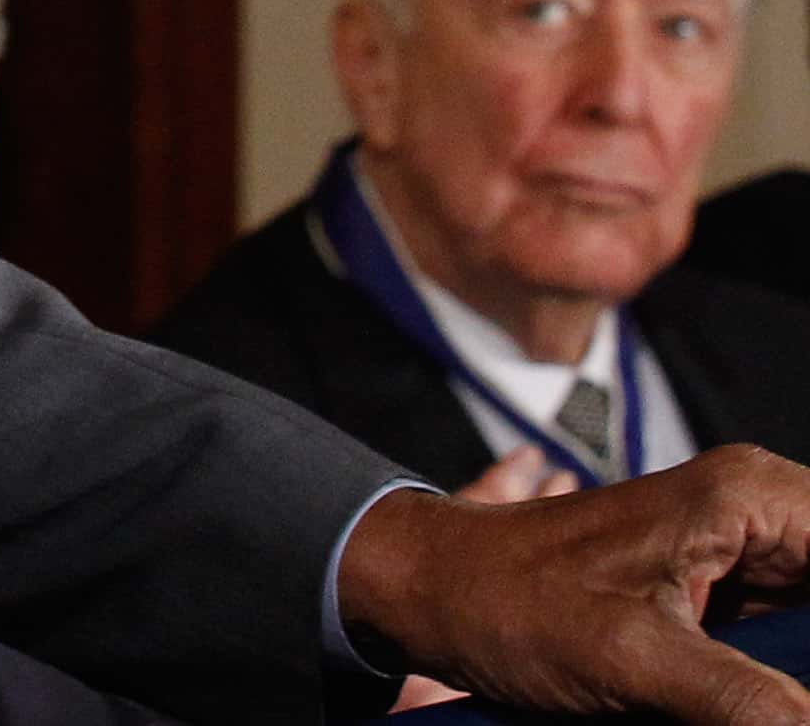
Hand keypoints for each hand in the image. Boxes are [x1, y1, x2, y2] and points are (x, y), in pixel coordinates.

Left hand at [338, 448, 809, 725]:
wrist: (428, 594)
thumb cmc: (508, 603)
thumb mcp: (639, 662)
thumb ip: (752, 703)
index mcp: (752, 497)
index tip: (804, 670)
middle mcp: (758, 512)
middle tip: (782, 695)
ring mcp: (742, 554)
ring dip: (798, 670)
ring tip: (768, 699)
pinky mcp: (722, 598)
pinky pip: (788, 640)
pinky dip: (783, 681)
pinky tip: (770, 701)